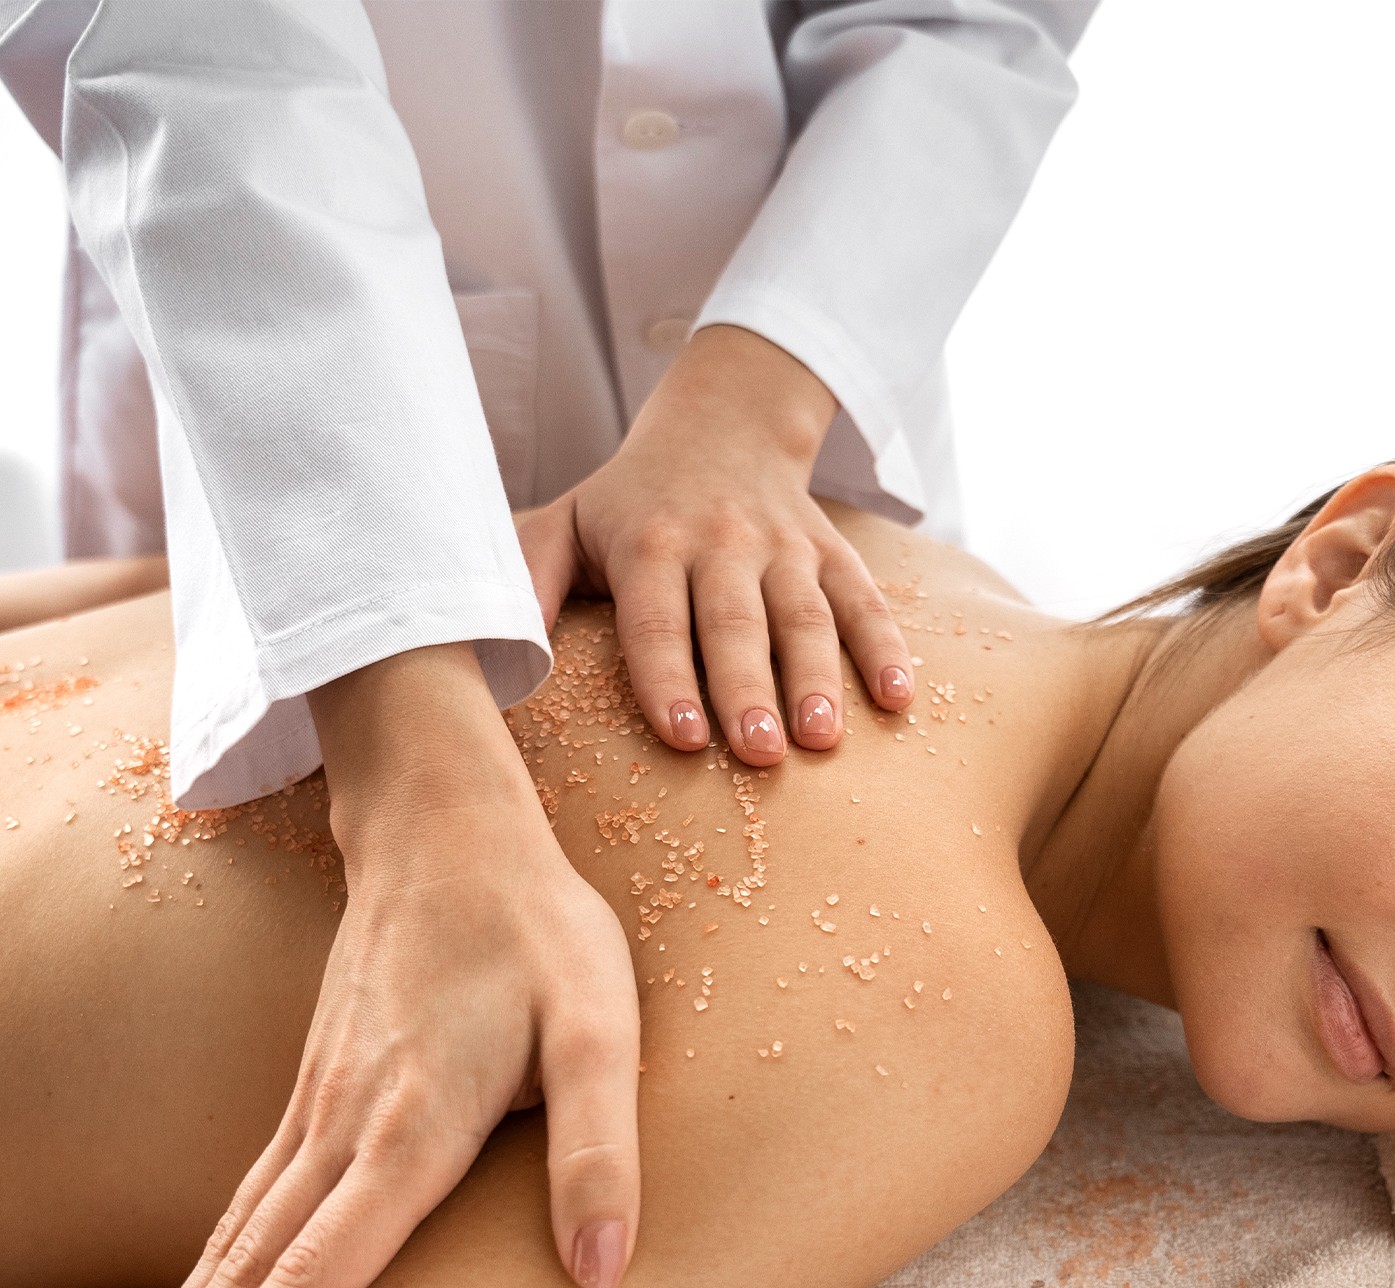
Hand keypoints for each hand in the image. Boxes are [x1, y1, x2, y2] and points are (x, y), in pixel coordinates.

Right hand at [80, 643, 640, 1287]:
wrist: (454, 836)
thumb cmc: (540, 935)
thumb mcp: (603, 1030)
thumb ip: (599, 1149)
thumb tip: (602, 1274)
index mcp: (414, 1122)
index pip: (328, 1253)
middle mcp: (347, 1123)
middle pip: (257, 1256)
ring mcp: (321, 1104)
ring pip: (241, 1230)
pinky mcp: (319, 1089)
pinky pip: (253, 1192)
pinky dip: (214, 1259)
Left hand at [515, 324, 914, 767]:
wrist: (722, 420)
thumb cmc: (631, 501)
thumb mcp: (565, 522)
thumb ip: (527, 580)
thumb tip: (488, 652)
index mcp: (649, 543)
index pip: (656, 619)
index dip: (667, 676)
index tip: (682, 735)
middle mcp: (720, 542)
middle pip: (736, 624)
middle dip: (748, 688)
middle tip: (759, 753)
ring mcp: (784, 548)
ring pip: (805, 616)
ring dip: (819, 678)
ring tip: (823, 739)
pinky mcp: (833, 554)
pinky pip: (865, 601)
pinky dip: (886, 648)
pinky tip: (899, 700)